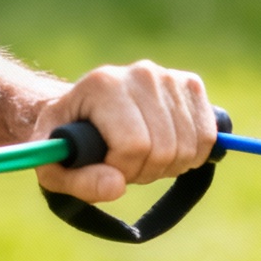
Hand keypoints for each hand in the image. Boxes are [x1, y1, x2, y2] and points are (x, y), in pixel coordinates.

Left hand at [34, 60, 215, 203]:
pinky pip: (207, 137)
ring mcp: (169, 77)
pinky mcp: (191, 85)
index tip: (104, 165)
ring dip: (167, 166)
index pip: (133, 145)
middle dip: (144, 170)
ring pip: (188, 146)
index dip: (122, 170)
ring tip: (140, 155)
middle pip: (163, 148)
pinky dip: (190, 156)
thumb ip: (79, 182)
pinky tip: (165, 149)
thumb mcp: (54, 168)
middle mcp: (140, 73)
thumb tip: (116, 187)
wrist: (81, 111)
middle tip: (123, 163)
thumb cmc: (64, 142)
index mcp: (102, 85)